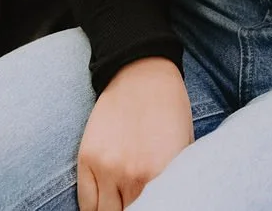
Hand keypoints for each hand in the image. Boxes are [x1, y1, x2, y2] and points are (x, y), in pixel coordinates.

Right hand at [77, 56, 193, 210]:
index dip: (152, 209)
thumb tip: (167, 200)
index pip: (153, 209)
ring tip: (122, 204)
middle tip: (136, 204)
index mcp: (163, 172)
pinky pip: (86, 202)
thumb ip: (174, 180)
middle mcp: (133, 175)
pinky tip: (105, 203)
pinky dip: (94, 208)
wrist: (143, 74)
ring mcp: (107, 168)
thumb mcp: (185, 146)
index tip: (150, 206)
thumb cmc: (170, 110)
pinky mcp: (87, 159)